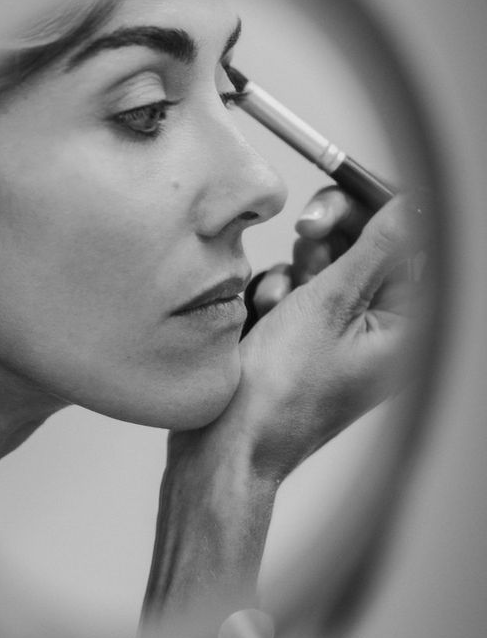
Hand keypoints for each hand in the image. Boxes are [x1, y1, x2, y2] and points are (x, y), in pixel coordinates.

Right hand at [142, 190, 425, 623]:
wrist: (226, 446)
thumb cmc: (278, 394)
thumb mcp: (327, 305)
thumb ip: (373, 248)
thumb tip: (409, 207)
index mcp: (405, 328)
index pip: (409, 244)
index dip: (375, 209)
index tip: (342, 191)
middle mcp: (380, 331)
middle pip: (367, 247)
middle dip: (330, 236)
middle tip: (305, 229)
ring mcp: (342, 334)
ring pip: (326, 264)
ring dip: (296, 267)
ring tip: (275, 301)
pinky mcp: (308, 338)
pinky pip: (299, 289)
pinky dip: (278, 291)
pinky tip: (261, 315)